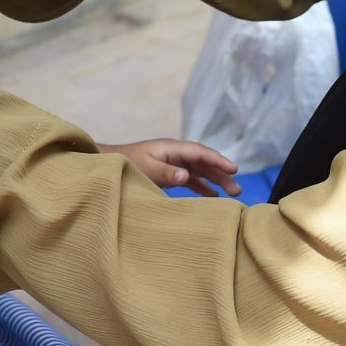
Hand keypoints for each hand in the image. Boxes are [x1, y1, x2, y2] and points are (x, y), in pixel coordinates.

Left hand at [98, 139, 242, 196]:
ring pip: (201, 170)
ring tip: (232, 193)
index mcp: (172, 148)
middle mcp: (176, 154)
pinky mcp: (170, 174)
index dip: (218, 160)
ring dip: (216, 180)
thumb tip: (186, 175)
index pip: (200, 152)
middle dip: (222, 173)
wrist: (109, 163)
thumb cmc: (125, 163)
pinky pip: (192, 179)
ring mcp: (174, 163)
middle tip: (237, 189)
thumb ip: (166, 172)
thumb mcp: (146, 168)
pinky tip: (215, 196)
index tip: (234, 169)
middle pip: (204, 162)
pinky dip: (204, 187)